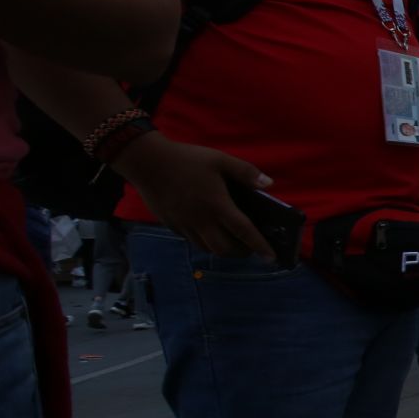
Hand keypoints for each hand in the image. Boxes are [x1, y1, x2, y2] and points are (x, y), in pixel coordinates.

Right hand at [113, 133, 276, 258]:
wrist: (146, 161)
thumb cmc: (186, 159)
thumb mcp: (220, 160)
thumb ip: (246, 172)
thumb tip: (268, 184)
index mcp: (217, 205)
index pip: (244, 232)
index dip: (260, 246)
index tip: (272, 257)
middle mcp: (201, 220)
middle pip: (225, 248)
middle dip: (241, 252)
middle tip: (251, 248)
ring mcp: (184, 225)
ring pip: (207, 248)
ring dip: (223, 250)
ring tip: (232, 243)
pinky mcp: (171, 225)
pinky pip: (192, 241)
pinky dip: (205, 242)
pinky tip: (210, 233)